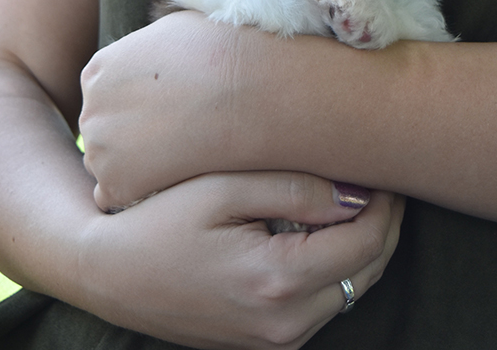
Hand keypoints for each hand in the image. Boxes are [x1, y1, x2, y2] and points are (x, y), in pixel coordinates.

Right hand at [77, 172, 403, 348]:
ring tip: (353, 196)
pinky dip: (335, 267)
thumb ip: (292, 189)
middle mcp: (286, 323)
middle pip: (367, 270)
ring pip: (350, 289)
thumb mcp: (221, 188)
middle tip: (378, 176)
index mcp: (277, 281)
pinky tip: (321, 229)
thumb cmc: (160, 220)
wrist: (111, 275)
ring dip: (361, 246)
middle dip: (382, 223)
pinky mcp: (267, 343)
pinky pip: (323, 303)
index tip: (384, 165)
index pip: (365, 242)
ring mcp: (277, 341)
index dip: (384, 201)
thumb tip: (357, 193)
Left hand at [81, 11, 260, 209]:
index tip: (167, 110)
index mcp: (99, 70)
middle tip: (176, 138)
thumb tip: (153, 53)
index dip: (137, 106)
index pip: (105, 98)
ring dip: (137, 167)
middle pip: (103, 132)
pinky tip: (175, 179)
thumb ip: (146, 48)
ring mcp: (100, 149)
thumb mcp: (172, 29)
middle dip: (132, 137)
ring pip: (110, 166)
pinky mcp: (118, 184)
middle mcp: (91, 108)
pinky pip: (119, 199)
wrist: (247, 89)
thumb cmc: (220, 52)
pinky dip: (143, 194)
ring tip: (181, 158)